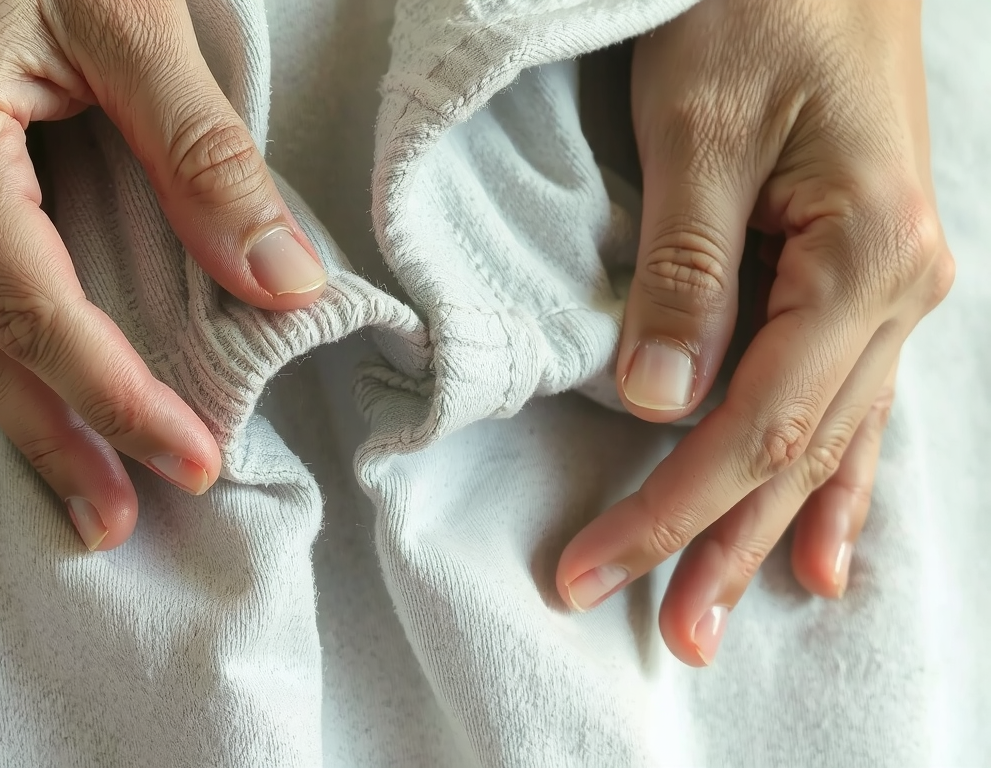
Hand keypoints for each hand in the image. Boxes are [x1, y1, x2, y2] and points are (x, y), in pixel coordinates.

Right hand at [0, 0, 327, 549]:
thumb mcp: (124, 17)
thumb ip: (203, 152)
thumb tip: (280, 278)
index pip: (36, 315)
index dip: (116, 399)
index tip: (191, 462)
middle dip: (58, 447)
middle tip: (119, 527)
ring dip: (23, 420)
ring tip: (87, 493)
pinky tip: (39, 399)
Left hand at [557, 0, 953, 664]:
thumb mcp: (700, 120)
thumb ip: (685, 268)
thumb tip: (657, 401)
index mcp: (865, 256)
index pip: (753, 424)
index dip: (672, 506)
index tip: (597, 566)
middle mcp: (896, 286)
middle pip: (796, 449)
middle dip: (721, 543)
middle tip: (667, 633)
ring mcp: (890, 281)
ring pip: (827, 436)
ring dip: (774, 530)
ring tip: (730, 610)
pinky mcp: (862, 267)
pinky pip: (847, 396)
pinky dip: (829, 474)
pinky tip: (824, 541)